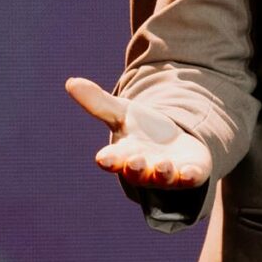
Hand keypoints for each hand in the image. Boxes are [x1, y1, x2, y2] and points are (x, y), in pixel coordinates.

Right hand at [67, 77, 216, 191]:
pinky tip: (190, 172)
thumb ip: (98, 103)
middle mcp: (145, 169)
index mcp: (124, 155)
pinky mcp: (191, 173)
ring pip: (163, 178)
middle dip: (136, 168)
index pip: (112, 160)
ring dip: (162, 173)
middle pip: (137, 173)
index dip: (109, 159)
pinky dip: (190, 177)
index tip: (103, 158)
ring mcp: (168, 174)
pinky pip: (191, 179)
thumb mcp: (122, 113)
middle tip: (135, 160)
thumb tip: (70, 82)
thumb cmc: (142, 131)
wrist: (174, 144)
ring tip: (163, 165)